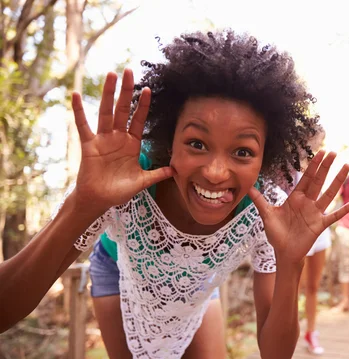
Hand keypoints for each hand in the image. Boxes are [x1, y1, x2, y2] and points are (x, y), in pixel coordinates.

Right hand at [71, 69, 172, 214]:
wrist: (100, 200)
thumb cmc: (119, 190)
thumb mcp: (142, 181)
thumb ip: (157, 174)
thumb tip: (176, 170)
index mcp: (132, 144)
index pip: (139, 120)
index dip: (143, 106)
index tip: (148, 89)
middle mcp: (117, 138)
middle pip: (123, 110)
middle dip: (127, 91)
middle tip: (129, 71)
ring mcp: (103, 139)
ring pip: (106, 112)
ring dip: (108, 94)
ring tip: (111, 75)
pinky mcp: (89, 145)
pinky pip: (83, 125)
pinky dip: (79, 111)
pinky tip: (76, 94)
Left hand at [249, 151, 348, 264]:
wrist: (283, 253)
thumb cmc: (276, 234)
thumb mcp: (266, 214)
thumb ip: (259, 200)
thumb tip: (248, 187)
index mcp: (296, 198)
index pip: (306, 178)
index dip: (313, 165)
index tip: (321, 152)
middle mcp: (308, 203)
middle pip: (319, 181)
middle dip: (326, 167)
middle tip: (335, 152)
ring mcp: (315, 213)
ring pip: (329, 194)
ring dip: (338, 181)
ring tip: (346, 167)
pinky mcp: (320, 225)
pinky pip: (334, 215)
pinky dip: (345, 209)